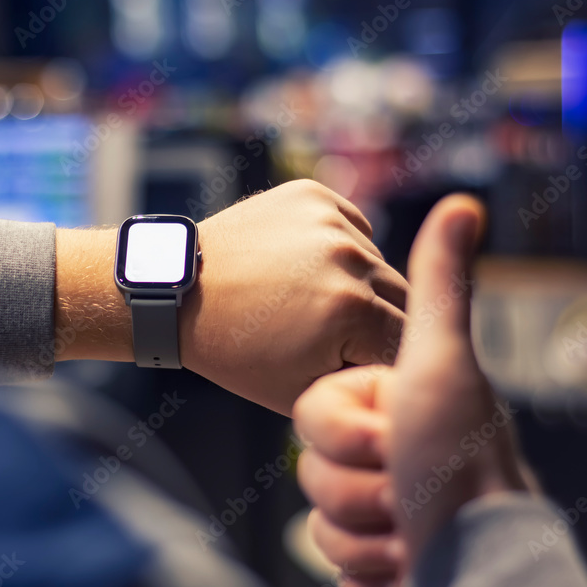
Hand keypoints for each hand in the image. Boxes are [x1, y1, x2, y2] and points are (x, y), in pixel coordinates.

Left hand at [181, 179, 407, 415]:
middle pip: (405, 300)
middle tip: (341, 339)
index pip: (407, 345)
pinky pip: (355, 229)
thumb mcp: (302, 391)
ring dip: (362, 285)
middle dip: (382, 325)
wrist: (180, 291)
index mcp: (352, 313)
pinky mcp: (314, 195)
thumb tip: (406, 372)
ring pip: (379, 264)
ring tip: (314, 301)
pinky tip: (304, 269)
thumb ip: (363, 384)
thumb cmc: (235, 351)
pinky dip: (342, 251)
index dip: (388, 363)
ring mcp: (331, 221)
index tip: (364, 368)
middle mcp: (350, 258)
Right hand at [294, 194, 529, 586]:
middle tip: (401, 485)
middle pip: (313, 466)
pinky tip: (403, 562)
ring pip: (320, 518)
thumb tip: (462, 203)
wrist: (474, 569)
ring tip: (409, 529)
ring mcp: (385, 508)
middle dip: (354, 486)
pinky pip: (335, 561)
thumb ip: (437, 287)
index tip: (389, 437)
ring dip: (363, 535)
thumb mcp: (439, 363)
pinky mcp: (379, 559)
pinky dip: (368, 571)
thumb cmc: (459, 461)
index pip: (318, 408)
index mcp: (398, 404)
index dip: (346, 429)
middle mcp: (392, 452)